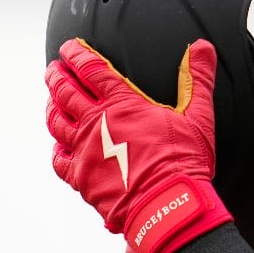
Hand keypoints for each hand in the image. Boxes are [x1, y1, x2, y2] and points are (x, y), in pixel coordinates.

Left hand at [45, 38, 232, 252]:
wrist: (167, 204)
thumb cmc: (183, 161)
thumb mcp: (198, 115)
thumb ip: (198, 78)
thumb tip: (202, 48)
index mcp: (123, 105)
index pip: (92, 69)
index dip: (77, 54)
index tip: (68, 47)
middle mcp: (97, 123)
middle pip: (66, 92)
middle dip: (57, 76)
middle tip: (53, 68)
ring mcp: (85, 150)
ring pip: (57, 122)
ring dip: (52, 107)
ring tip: (50, 99)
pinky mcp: (82, 177)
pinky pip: (59, 160)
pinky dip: (56, 150)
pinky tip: (58, 147)